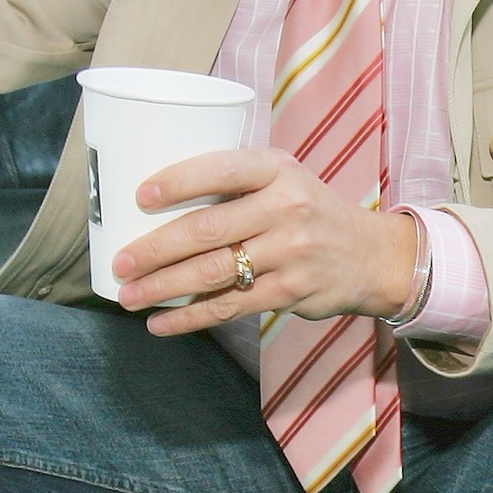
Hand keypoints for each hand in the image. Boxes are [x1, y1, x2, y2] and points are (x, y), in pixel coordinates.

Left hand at [111, 149, 419, 336]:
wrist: (373, 255)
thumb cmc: (309, 211)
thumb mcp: (284, 179)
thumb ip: (234, 184)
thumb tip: (154, 204)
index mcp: (277, 169)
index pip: (222, 170)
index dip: (179, 181)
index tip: (140, 196)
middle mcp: (285, 207)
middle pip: (207, 229)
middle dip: (155, 249)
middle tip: (120, 263)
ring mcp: (289, 252)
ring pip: (213, 272)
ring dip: (163, 287)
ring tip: (129, 295)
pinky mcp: (290, 291)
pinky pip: (229, 306)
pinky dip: (190, 317)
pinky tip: (160, 323)